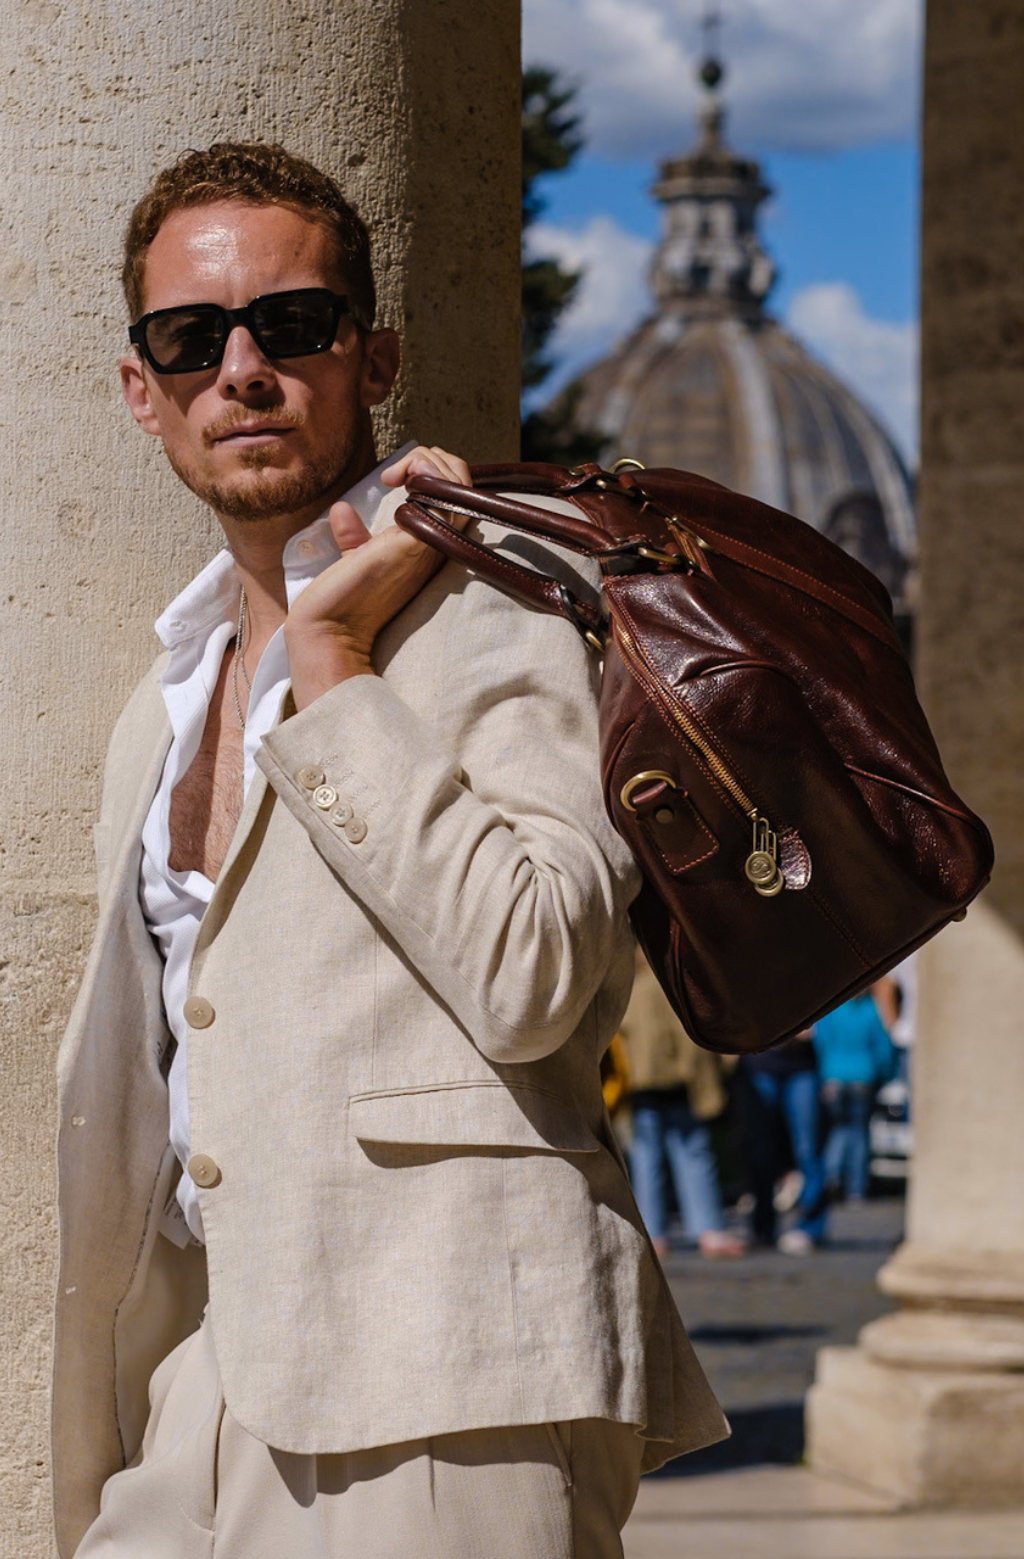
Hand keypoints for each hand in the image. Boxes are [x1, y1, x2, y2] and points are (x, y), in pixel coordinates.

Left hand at [285, 446, 470, 709]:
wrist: (329, 628)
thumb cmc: (342, 601)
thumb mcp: (356, 557)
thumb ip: (355, 535)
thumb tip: (342, 509)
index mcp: (429, 546)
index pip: (456, 496)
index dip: (432, 472)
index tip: (391, 477)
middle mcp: (440, 544)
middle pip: (464, 483)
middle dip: (433, 459)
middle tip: (396, 473)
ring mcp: (434, 542)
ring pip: (458, 481)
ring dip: (428, 461)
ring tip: (396, 474)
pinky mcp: (420, 540)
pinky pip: (442, 493)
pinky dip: (423, 470)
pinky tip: (394, 479)